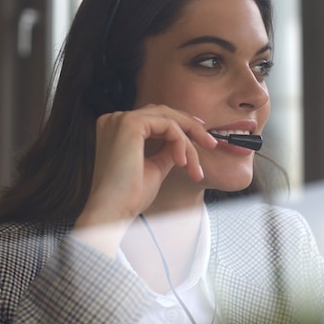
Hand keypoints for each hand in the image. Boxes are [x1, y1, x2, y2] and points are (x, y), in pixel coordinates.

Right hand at [72, 105, 216, 253]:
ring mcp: (121, 119)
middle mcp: (115, 119)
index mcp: (116, 129)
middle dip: (190, 127)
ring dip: (189, 140)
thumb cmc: (129, 196)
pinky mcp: (130, 124)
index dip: (180, 125)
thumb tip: (183, 143)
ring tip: (196, 165)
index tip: (201, 139)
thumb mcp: (154, 168)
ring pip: (169, 119)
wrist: (113, 211)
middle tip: (210, 143)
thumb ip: (166, 151)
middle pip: (163, 113)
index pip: (155, 117)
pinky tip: (183, 162)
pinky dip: (181, 143)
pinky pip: (168, 126)